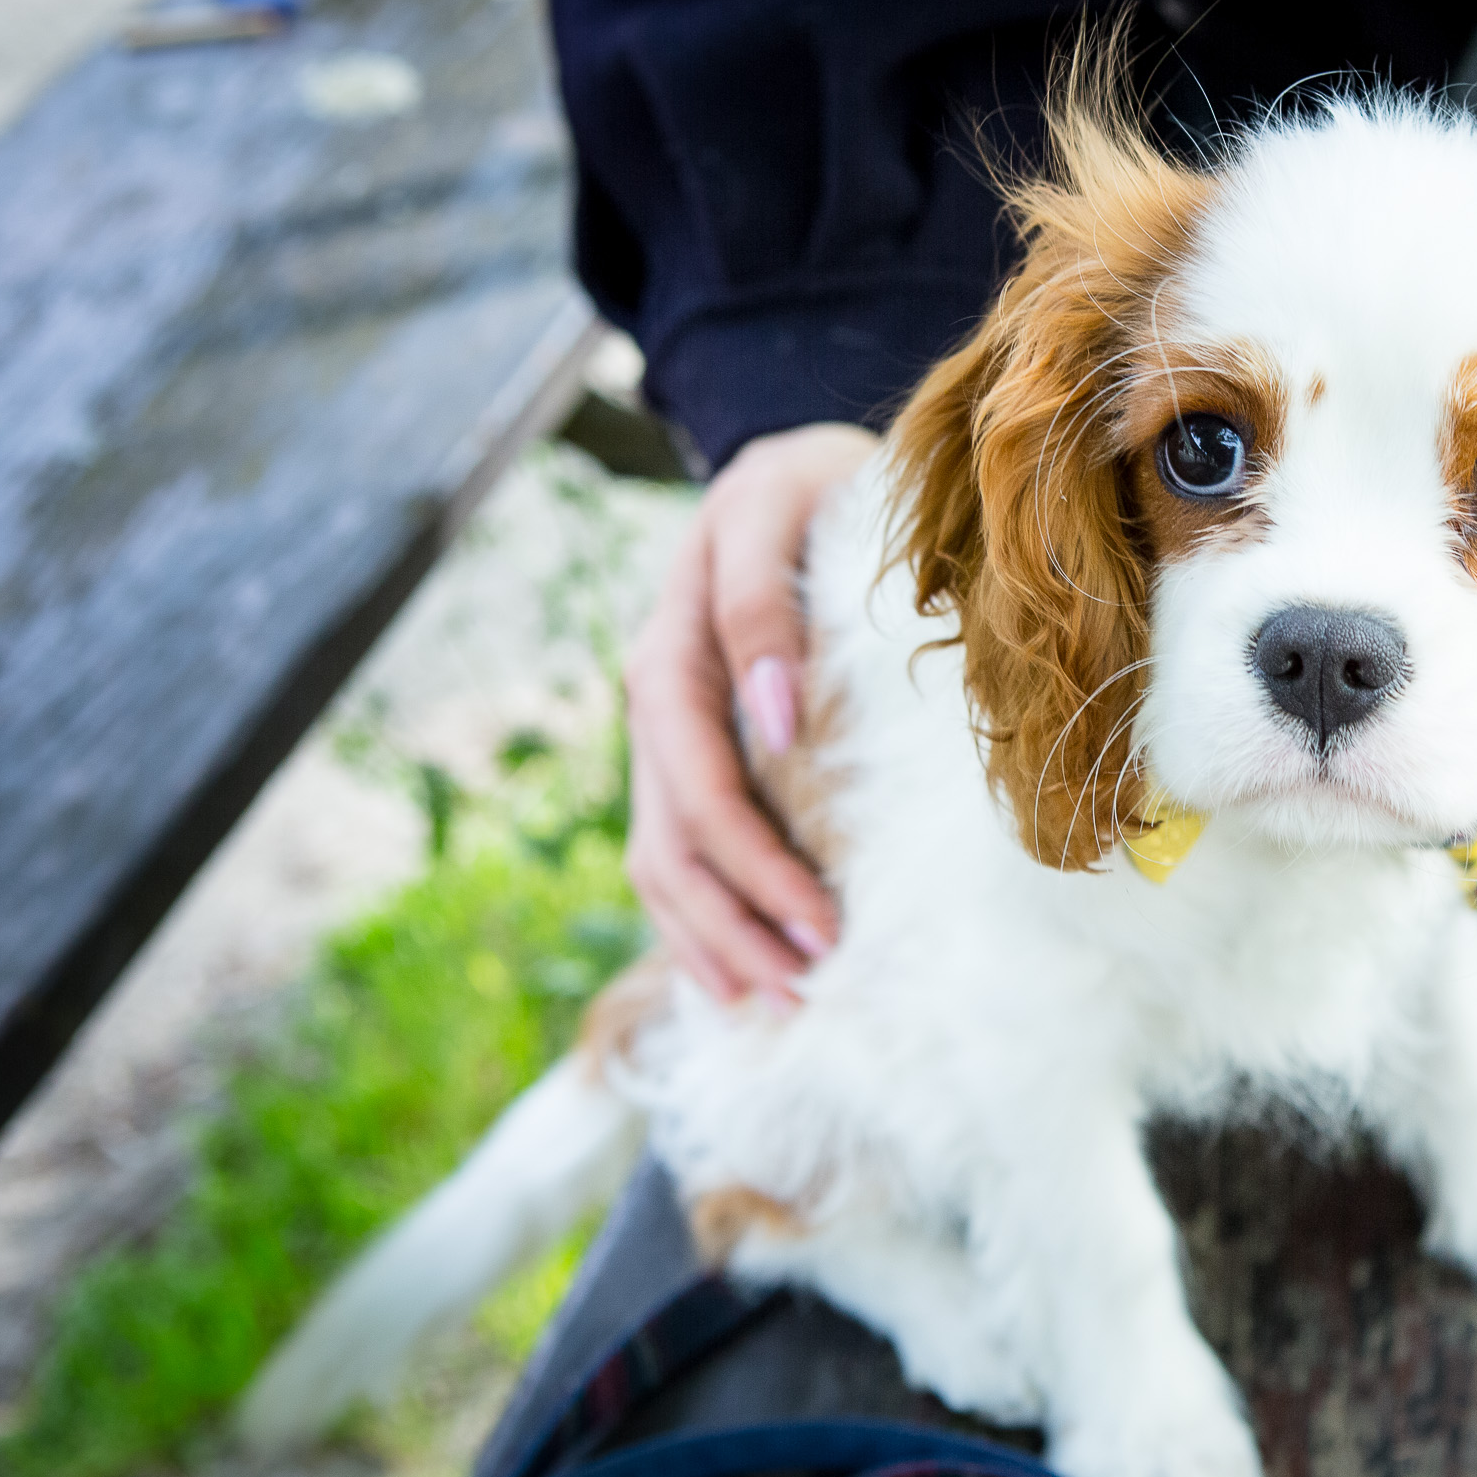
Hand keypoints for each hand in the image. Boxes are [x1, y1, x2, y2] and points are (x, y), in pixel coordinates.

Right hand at [625, 422, 876, 1001]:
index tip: (820, 907)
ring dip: (717, 938)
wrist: (788, 476)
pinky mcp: (679, 760)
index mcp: (676, 639)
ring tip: (783, 1001)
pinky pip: (667, 857)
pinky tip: (737, 982)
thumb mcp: (788, 505)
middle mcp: (655, 695)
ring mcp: (660, 734)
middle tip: (818, 971)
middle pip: (676, 830)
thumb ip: (767, 603)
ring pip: (662, 858)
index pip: (701, 766)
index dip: (754, 845)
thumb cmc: (810, 490)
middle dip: (741, 912)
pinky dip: (697, 927)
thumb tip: (772, 716)